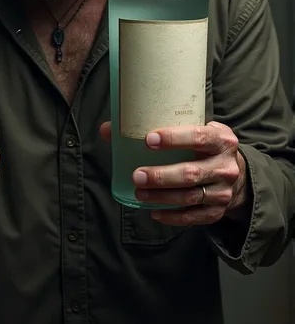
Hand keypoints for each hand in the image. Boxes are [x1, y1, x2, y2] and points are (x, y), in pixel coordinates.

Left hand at [100, 120, 247, 225]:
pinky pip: (193, 217)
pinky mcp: (218, 211)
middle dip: (161, 176)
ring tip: (139, 193)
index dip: (174, 138)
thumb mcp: (192, 128)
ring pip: (190, 197)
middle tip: (136, 175)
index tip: (148, 140)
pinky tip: (153, 212)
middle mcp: (226, 166)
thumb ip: (156, 127)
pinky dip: (173, 216)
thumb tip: (107, 129)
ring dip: (162, 197)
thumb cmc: (203, 145)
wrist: (236, 172)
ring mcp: (224, 191)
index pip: (199, 137)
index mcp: (221, 139)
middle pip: (191, 173)